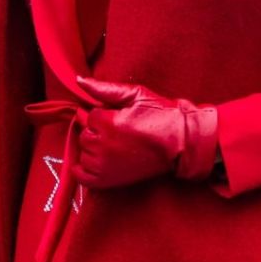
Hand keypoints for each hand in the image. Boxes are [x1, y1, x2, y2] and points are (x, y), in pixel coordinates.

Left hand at [73, 76, 218, 188]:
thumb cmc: (162, 116)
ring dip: (93, 149)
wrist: (181, 143)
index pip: (88, 116)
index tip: (117, 117)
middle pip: (85, 135)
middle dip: (97, 131)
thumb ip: (104, 89)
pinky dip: (82, 170)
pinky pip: (83, 177)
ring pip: (84, 154)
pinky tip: (94, 162)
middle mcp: (103, 145)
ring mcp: (104, 165)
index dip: (102, 115)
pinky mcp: (109, 180)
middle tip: (117, 131)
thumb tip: (79, 80)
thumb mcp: (136, 95)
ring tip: (113, 146)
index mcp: (108, 122)